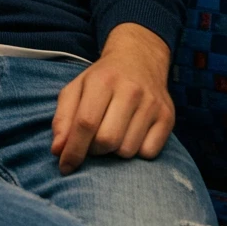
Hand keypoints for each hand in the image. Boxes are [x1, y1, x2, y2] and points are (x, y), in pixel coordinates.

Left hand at [50, 24, 173, 171]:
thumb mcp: (76, 89)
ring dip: (114, 152)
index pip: (85, 123)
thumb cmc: (102, 79)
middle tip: (92, 142)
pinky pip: (149, 153)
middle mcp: (131, 91)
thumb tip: (58, 150)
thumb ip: (63, 118)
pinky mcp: (168, 116)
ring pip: (127, 150)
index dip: (73, 150)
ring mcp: (152, 104)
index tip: (65, 167)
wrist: (139, 58)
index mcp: (103, 81)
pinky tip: (131, 135)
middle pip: (107, 141)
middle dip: (94, 150)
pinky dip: (136, 152)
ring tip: (112, 135)